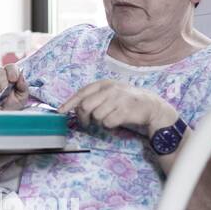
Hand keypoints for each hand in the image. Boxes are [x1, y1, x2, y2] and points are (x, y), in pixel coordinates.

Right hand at [0, 63, 29, 109]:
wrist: (4, 113)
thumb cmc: (13, 103)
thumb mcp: (22, 96)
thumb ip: (22, 85)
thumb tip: (20, 76)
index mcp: (9, 73)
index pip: (10, 67)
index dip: (12, 72)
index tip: (13, 80)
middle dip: (3, 83)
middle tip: (5, 94)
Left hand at [59, 80, 178, 134]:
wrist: (150, 106)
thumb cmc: (125, 101)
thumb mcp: (110, 93)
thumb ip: (94, 98)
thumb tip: (74, 108)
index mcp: (104, 84)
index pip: (82, 93)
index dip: (69, 103)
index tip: (60, 112)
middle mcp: (110, 89)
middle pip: (85, 106)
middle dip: (83, 117)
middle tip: (87, 123)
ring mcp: (118, 99)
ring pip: (96, 116)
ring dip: (99, 122)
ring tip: (109, 118)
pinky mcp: (125, 110)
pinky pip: (108, 122)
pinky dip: (109, 125)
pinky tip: (116, 121)